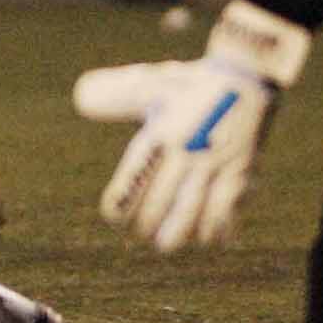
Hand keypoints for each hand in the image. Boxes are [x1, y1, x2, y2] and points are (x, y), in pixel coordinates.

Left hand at [73, 0, 310, 249]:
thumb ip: (115, 97)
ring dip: (180, 230)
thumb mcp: (149, 88)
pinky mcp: (242, 169)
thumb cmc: (187, 86)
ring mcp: (215, 163)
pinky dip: (220, 225)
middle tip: (141, 236)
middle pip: (162, 199)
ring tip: (168, 245)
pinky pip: (230, 204)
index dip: (123, 201)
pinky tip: (213, 240)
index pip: (135, 176)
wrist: (243, 76)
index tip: (115, 217)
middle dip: (149, 222)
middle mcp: (185, 151)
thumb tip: (80, 98)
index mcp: (159, 134)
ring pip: (195, 208)